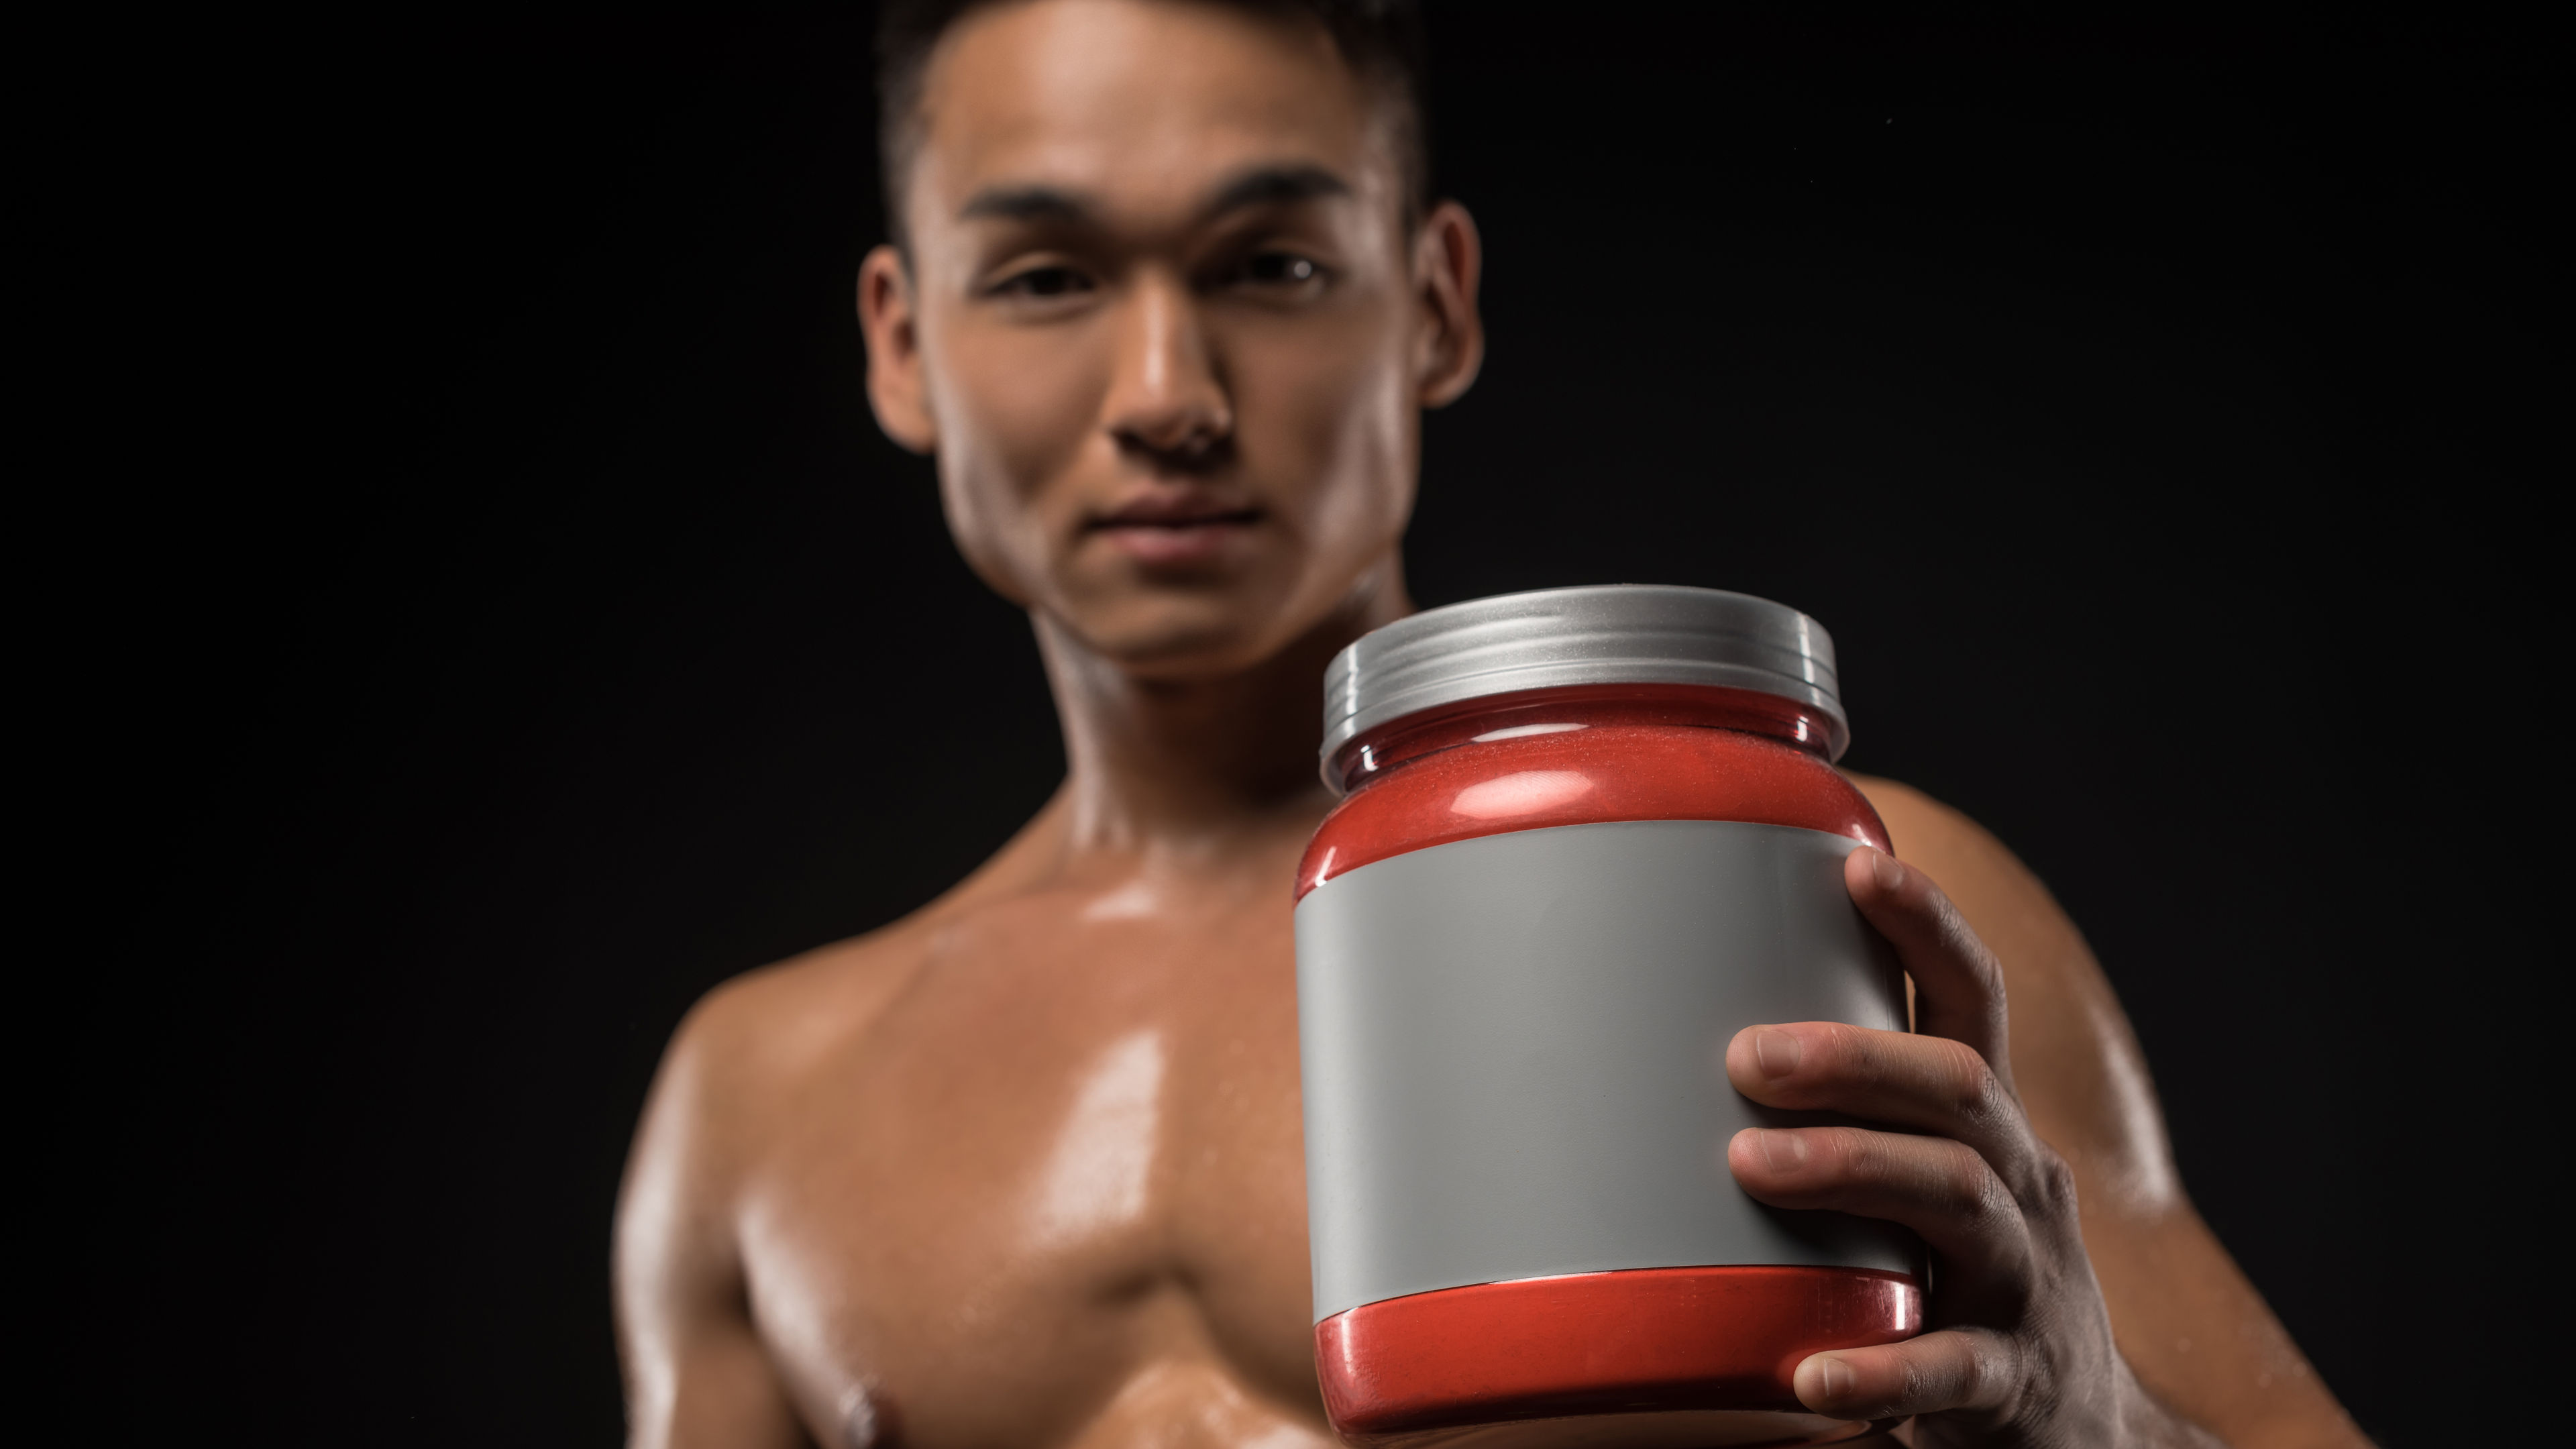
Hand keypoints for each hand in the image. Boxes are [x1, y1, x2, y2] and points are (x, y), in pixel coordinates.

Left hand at [1725, 848, 2220, 1446]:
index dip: (1928, 927)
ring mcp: (2023, 1282)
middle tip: (1744, 1055)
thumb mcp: (1909, 1191)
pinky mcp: (2012, 1382)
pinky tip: (1809, 1373)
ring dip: (1854, 1167)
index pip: (1970, 1001)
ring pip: (1957, 1197)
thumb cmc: (1947, 1283)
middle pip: (1956, 1087)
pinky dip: (1881, 1367)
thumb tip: (1655, 1058)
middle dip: (1854, 1057)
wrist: (2079, 1433)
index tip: (1861, 867)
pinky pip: (1951, 1368)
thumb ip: (1826, 1126)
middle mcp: (2016, 1183)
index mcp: (1983, 1125)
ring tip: (1753, 1164)